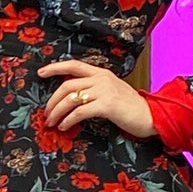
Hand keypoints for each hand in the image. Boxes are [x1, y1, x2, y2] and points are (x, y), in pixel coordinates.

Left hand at [39, 59, 155, 138]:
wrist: (151, 116)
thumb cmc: (130, 107)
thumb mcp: (111, 92)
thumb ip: (94, 89)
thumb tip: (72, 98)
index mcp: (101, 73)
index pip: (73, 65)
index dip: (55, 68)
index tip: (41, 73)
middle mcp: (101, 78)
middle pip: (67, 85)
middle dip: (53, 101)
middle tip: (47, 113)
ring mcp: (104, 90)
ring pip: (71, 98)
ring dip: (57, 112)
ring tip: (52, 122)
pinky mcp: (107, 105)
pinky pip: (80, 111)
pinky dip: (69, 120)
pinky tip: (65, 126)